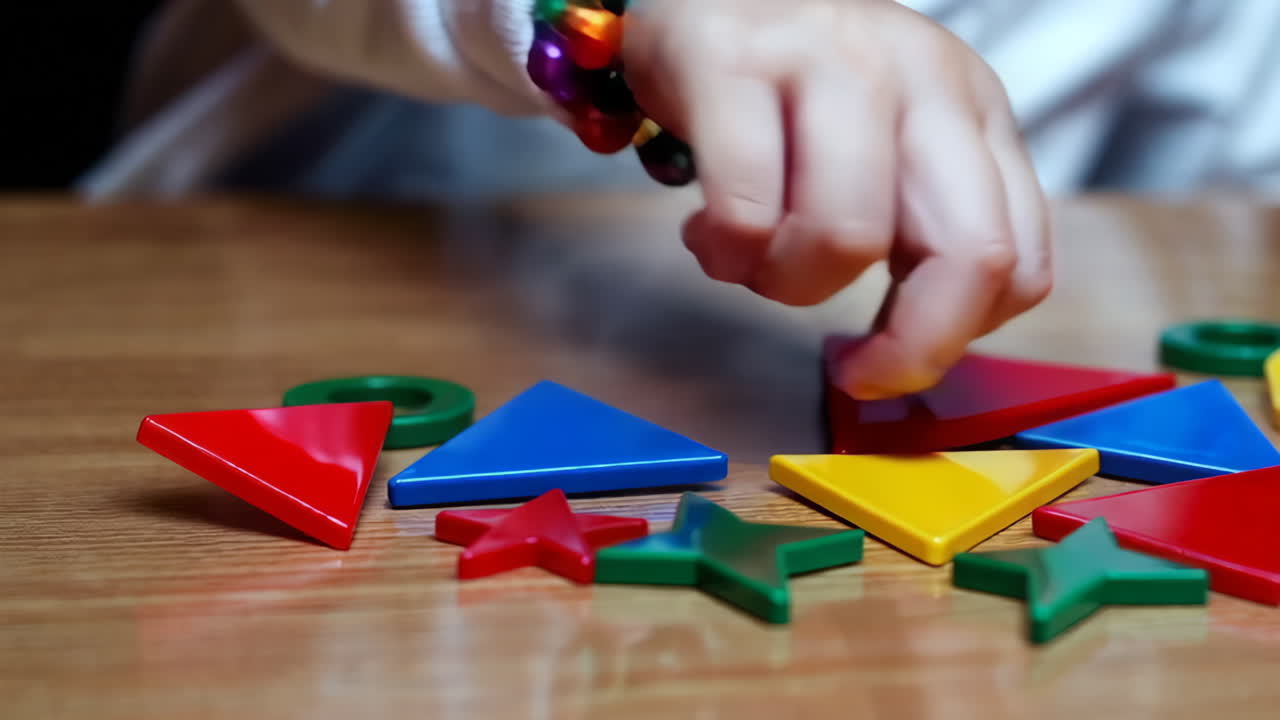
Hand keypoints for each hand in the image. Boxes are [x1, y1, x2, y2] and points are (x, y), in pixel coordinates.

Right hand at [621, 0, 1051, 399]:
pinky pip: (746, 211)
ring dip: (787, 284)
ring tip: (750, 259)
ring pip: (847, 238)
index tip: (891, 360)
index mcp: (971, 107)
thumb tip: (911, 345)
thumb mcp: (891, 143)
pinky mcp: (732, 63)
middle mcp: (918, 76)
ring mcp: (828, 60)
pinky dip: (724, 254)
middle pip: (968, 254)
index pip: (1019, 259)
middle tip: (850, 368)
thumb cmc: (794, 88)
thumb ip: (921, 224)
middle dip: (908, 347)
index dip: (956, 338)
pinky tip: (707, 233)